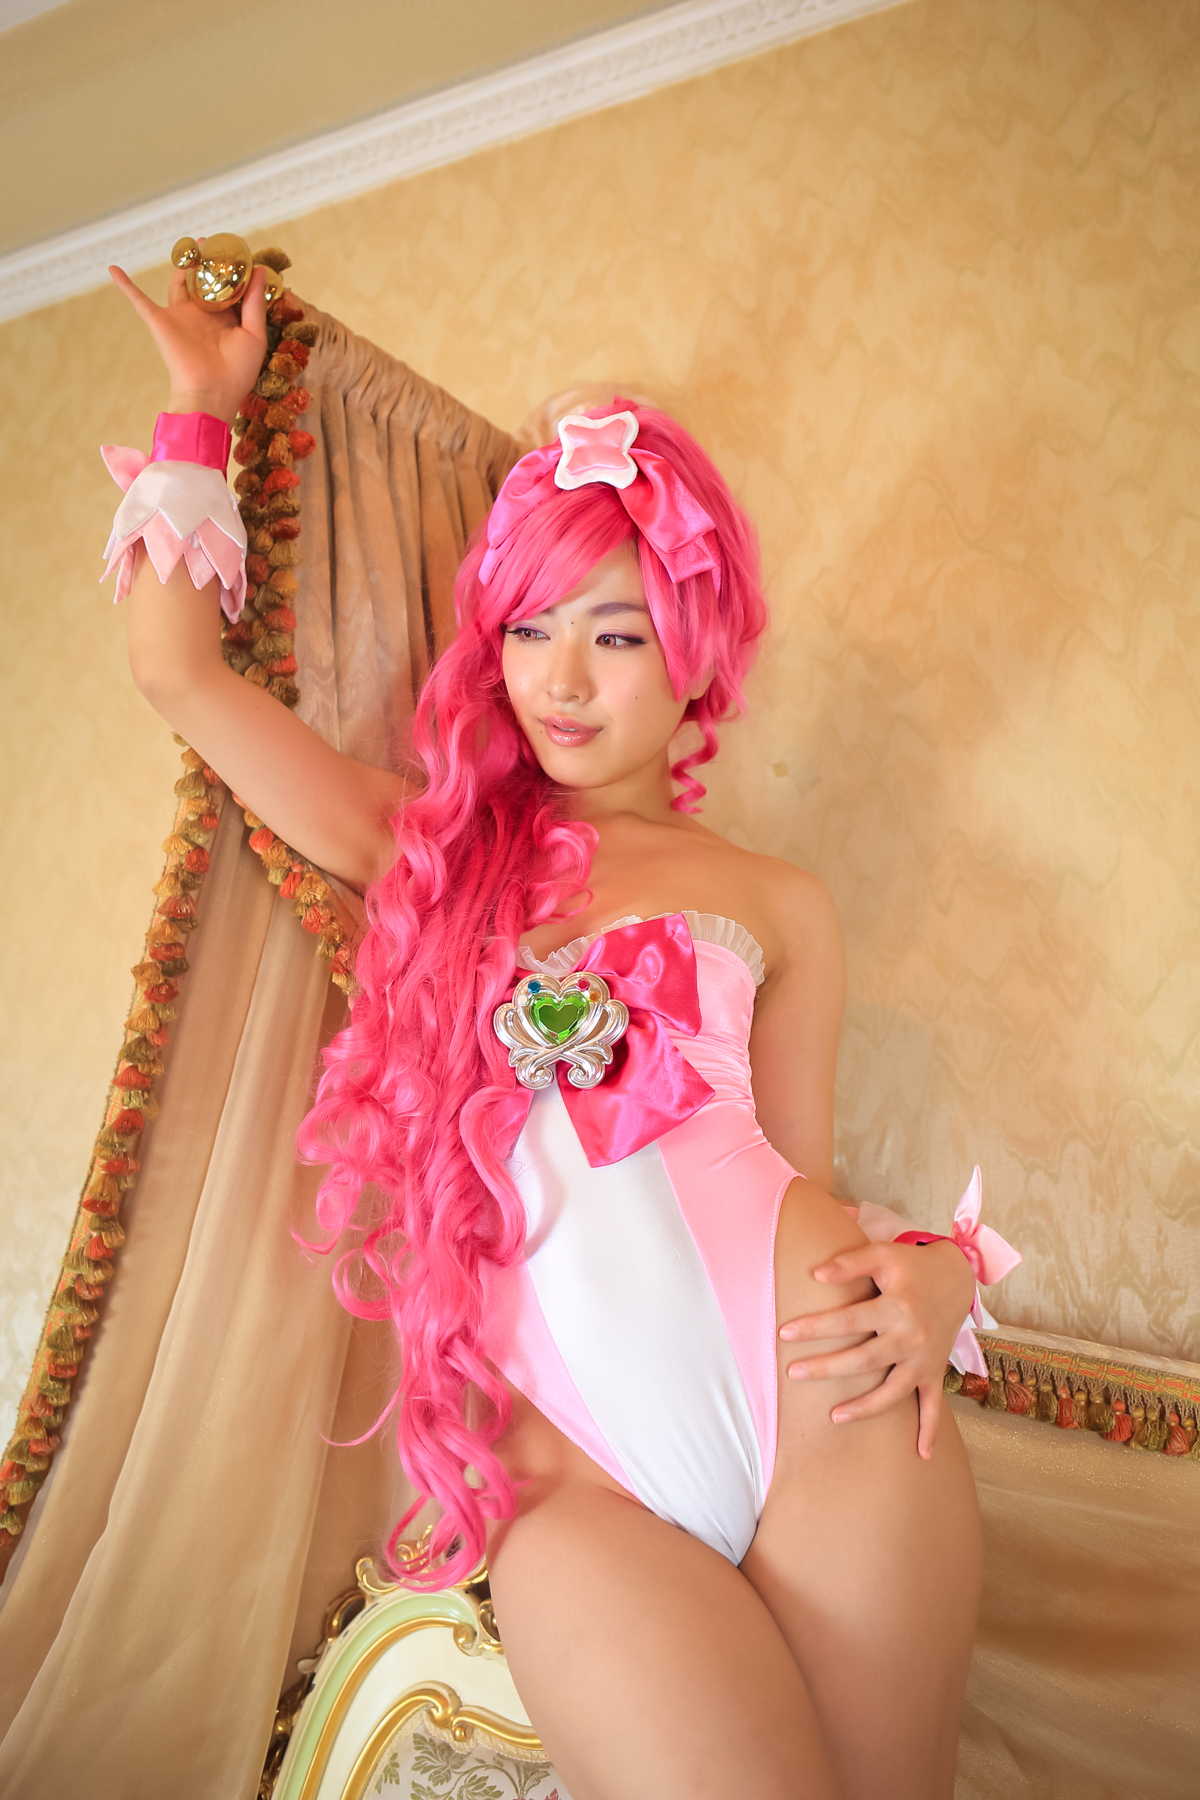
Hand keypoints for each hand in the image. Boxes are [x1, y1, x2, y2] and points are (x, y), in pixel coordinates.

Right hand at [109, 255, 268, 427]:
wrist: (211, 393)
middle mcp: (202, 314)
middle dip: (209, 260)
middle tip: (215, 241)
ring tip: (193, 242)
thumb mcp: (254, 335)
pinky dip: (125, 284)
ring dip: (184, 263)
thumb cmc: (236, 372)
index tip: (239, 250)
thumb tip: (258, 269)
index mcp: (224, 319)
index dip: (233, 270)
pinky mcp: (160, 321)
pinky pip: (138, 300)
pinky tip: (112, 268)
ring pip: (179, 281)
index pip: (228, 288)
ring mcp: (180, 316)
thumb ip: (254, 303)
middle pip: (203, 280)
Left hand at [779, 1238, 976, 1458]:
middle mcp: (912, 1336)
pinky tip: (921, 1456)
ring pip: (894, 1392)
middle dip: (827, 1369)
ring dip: (865, 1408)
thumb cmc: (910, 1265)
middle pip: (864, 1361)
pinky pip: (934, 1405)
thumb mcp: (882, 1254)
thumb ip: (850, 1262)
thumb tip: (816, 1274)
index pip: (848, 1321)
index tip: (785, 1334)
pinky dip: (930, 1431)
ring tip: (833, 1417)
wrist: (956, 1276)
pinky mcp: (934, 1370)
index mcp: (897, 1306)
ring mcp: (925, 1358)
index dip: (815, 1328)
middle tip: (793, 1374)